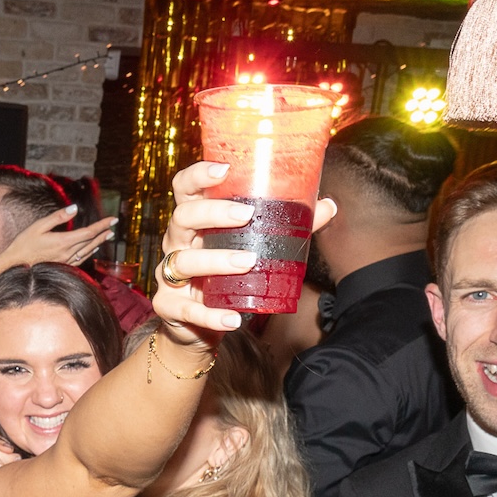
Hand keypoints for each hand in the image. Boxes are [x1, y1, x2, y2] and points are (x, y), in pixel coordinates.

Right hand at [0, 205, 115, 271]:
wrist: (14, 265)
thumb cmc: (24, 244)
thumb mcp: (38, 226)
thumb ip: (57, 217)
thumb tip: (74, 208)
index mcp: (63, 241)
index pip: (89, 232)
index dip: (102, 225)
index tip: (113, 219)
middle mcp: (67, 253)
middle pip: (91, 241)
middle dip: (103, 232)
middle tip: (113, 225)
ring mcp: (65, 261)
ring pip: (87, 250)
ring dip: (99, 242)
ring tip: (108, 235)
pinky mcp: (62, 266)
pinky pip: (81, 259)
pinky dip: (89, 252)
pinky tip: (93, 249)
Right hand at [153, 161, 336, 339]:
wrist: (195, 326)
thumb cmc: (224, 277)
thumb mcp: (250, 249)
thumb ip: (285, 229)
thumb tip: (327, 206)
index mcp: (193, 222)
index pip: (185, 189)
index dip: (198, 175)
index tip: (223, 169)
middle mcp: (177, 243)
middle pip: (182, 217)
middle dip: (213, 213)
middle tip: (246, 214)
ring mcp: (168, 276)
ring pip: (183, 261)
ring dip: (215, 260)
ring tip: (247, 262)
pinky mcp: (168, 307)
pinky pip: (187, 311)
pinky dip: (210, 316)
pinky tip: (233, 319)